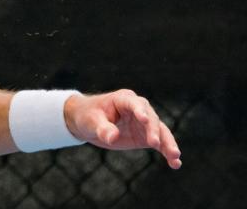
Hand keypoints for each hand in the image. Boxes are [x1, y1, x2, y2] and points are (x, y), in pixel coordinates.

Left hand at [64, 89, 181, 168]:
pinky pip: (160, 144)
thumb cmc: (88, 116)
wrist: (88, 123)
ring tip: (175, 156)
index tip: (144, 119)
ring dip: (168, 143)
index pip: (135, 104)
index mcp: (123, 99)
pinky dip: (168, 153)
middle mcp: (138, 109)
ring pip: (161, 132)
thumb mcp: (91, 121)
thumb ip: (102, 128)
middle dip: (154, 130)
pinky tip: (175, 164)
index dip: (140, 111)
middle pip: (151, 119)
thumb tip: (112, 137)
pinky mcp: (146, 136)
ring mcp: (144, 123)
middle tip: (155, 143)